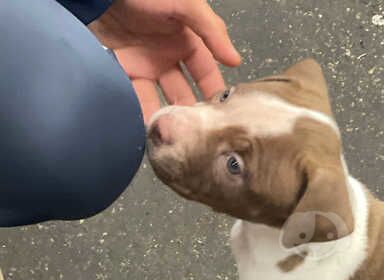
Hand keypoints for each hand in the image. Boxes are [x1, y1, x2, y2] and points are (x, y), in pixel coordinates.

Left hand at [89, 0, 240, 122]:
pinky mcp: (122, 71)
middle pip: (184, 90)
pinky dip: (143, 112)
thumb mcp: (187, 4)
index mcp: (187, 41)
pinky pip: (136, 95)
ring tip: (174, 137)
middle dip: (190, 112)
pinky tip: (151, 128)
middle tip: (196, 135)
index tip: (221, 115)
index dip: (214, 91)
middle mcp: (168, 57)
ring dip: (167, 117)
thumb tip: (236, 62)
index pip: (206, 72)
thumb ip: (212, 31)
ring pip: (161, 97)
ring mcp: (145, 65)